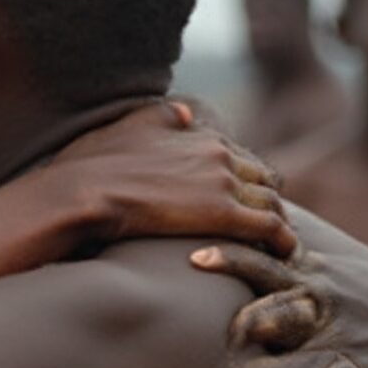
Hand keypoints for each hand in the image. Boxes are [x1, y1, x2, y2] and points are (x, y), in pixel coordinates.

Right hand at [46, 100, 295, 256]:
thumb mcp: (128, 125)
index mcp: (200, 135)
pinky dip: (283, 240)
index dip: (247, 181)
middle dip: (266, 201)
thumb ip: (161, 116)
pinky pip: (272, 227)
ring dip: (278, 223)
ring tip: (276, 245)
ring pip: (273, 202)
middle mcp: (219, 154)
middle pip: (265, 178)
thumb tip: (186, 113)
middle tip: (264, 227)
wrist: (83, 192)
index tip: (243, 202)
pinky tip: (284, 253)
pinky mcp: (223, 214)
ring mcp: (224, 183)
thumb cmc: (92, 165)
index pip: (243, 157)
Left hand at [191, 222, 367, 367]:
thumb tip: (247, 236)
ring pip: (301, 341)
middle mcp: (323, 306)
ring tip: (249, 350)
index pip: (264, 261)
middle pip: (276, 304)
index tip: (194, 256)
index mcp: (312, 280)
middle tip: (223, 327)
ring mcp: (344, 339)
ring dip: (276, 345)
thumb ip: (292, 265)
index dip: (230, 257)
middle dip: (248, 316)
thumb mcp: (338, 278)